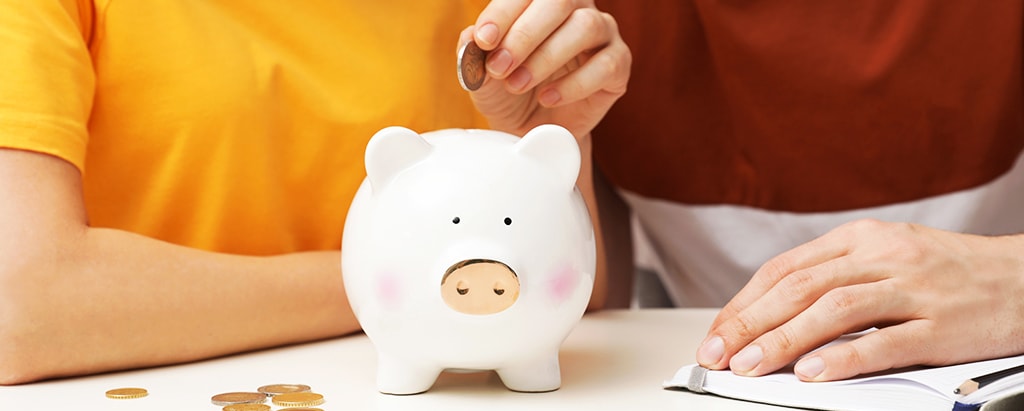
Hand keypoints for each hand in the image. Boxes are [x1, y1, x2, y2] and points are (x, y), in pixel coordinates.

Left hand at [459, 0, 629, 138]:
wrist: (533, 129)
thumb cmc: (509, 93)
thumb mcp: (482, 76)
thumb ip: (473, 54)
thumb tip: (470, 38)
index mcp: (540, 1)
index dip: (503, 13)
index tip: (482, 41)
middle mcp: (576, 8)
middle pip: (560, 0)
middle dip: (524, 34)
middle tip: (499, 67)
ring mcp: (602, 34)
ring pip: (585, 27)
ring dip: (546, 57)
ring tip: (518, 83)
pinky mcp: (618, 65)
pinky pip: (604, 65)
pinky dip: (572, 84)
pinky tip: (548, 98)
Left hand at [696, 219, 1023, 380]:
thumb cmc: (949, 272)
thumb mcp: (886, 256)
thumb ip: (835, 276)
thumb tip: (772, 312)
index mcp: (861, 238)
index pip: (786, 268)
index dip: (745, 301)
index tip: (717, 331)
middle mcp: (883, 257)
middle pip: (801, 287)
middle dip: (751, 323)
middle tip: (719, 353)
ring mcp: (914, 290)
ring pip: (836, 310)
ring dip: (786, 340)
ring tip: (751, 365)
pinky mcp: (942, 325)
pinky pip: (886, 342)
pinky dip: (845, 358)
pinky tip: (814, 374)